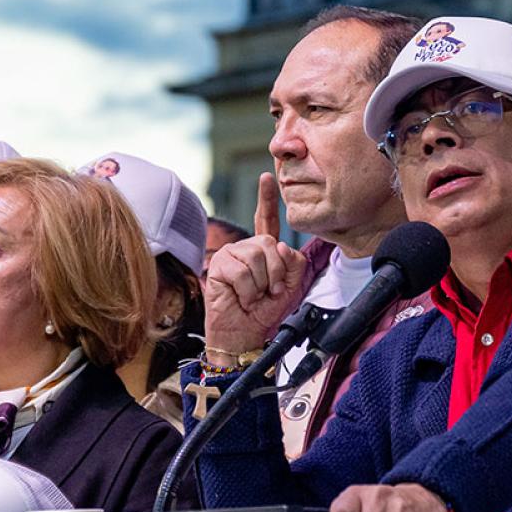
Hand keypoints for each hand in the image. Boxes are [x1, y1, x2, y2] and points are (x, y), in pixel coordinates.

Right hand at [204, 173, 306, 354]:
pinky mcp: (217, 265)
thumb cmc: (265, 312)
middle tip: (268, 291)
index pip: (267, 219)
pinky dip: (248, 290)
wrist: (245, 334)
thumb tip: (279, 245)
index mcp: (263, 250)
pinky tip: (241, 298)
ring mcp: (230, 255)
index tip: (266, 176)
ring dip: (261, 284)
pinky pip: (242, 271)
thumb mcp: (291, 286)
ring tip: (253, 296)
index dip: (266, 198)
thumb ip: (293, 262)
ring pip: (257, 256)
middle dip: (275, 273)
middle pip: (269, 243)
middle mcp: (245, 248)